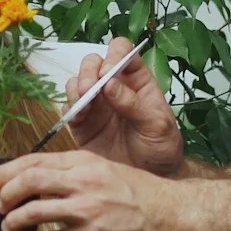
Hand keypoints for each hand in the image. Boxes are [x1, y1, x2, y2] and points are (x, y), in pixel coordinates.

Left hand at [0, 150, 173, 230]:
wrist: (170, 214)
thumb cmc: (138, 191)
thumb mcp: (104, 167)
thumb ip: (71, 171)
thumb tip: (34, 177)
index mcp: (84, 161)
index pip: (33, 160)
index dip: (5, 171)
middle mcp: (83, 182)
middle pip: (28, 181)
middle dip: (3, 194)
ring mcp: (87, 211)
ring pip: (33, 212)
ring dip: (12, 221)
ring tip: (7, 227)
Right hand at [65, 37, 184, 176]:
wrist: (150, 178)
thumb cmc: (161, 148)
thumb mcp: (157, 125)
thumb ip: (135, 104)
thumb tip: (110, 83)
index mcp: (137, 81)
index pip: (123, 52)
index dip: (114, 54)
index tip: (109, 69)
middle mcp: (113, 87)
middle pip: (94, 62)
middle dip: (89, 70)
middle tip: (91, 88)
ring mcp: (96, 104)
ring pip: (77, 81)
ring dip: (77, 87)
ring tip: (84, 103)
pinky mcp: (82, 123)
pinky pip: (68, 107)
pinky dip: (69, 107)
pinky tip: (78, 117)